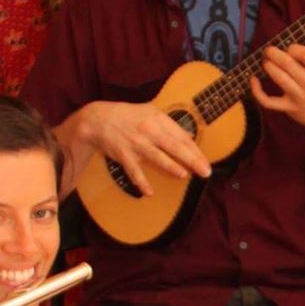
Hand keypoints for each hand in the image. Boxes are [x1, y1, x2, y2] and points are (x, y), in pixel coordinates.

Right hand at [72, 100, 211, 196]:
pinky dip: (140, 182)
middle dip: (191, 159)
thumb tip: (189, 136)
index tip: (206, 162)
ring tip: (183, 175)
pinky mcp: (124, 154)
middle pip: (174, 146)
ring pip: (156, 156)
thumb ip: (170, 125)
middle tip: (205, 172)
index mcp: (158, 120)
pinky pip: (134, 171)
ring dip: (170, 166)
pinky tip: (149, 192)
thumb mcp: (150, 112)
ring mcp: (136, 143)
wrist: (98, 119)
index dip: (195, 150)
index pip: (181, 136)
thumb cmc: (127, 116)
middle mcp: (148, 131)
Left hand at [250, 39, 304, 140]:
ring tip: (266, 61)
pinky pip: (268, 101)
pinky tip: (253, 79)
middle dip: (275, 53)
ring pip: (279, 78)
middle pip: (289, 64)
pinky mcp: (289, 108)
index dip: (293, 47)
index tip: (289, 47)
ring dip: (269, 66)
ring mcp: (299, 98)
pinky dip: (257, 91)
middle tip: (269, 50)